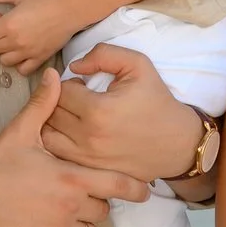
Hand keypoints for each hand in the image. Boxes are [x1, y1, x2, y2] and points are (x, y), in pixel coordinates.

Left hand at [0, 0, 78, 76]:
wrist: (71, 9)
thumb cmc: (48, 0)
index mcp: (9, 25)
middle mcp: (16, 41)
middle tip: (6, 27)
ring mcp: (28, 52)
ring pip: (4, 60)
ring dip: (5, 51)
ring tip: (13, 40)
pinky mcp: (40, 58)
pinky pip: (23, 69)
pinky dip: (20, 64)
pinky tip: (23, 53)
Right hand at [0, 70, 147, 226]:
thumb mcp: (19, 133)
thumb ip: (43, 105)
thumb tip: (55, 75)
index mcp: (71, 177)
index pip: (118, 185)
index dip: (135, 188)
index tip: (143, 191)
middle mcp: (71, 206)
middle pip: (103, 209)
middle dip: (95, 204)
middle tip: (75, 198)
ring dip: (82, 226)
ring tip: (62, 217)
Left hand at [42, 43, 204, 183]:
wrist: (178, 143)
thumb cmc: (157, 103)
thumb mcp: (138, 65)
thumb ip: (103, 55)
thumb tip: (74, 66)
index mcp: (98, 110)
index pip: (60, 91)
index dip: (68, 83)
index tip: (82, 85)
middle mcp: (88, 138)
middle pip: (50, 114)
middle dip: (57, 101)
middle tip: (76, 99)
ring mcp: (87, 159)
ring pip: (47, 136)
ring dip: (52, 123)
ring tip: (71, 116)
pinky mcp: (89, 171)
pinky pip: (58, 156)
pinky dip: (58, 143)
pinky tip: (72, 135)